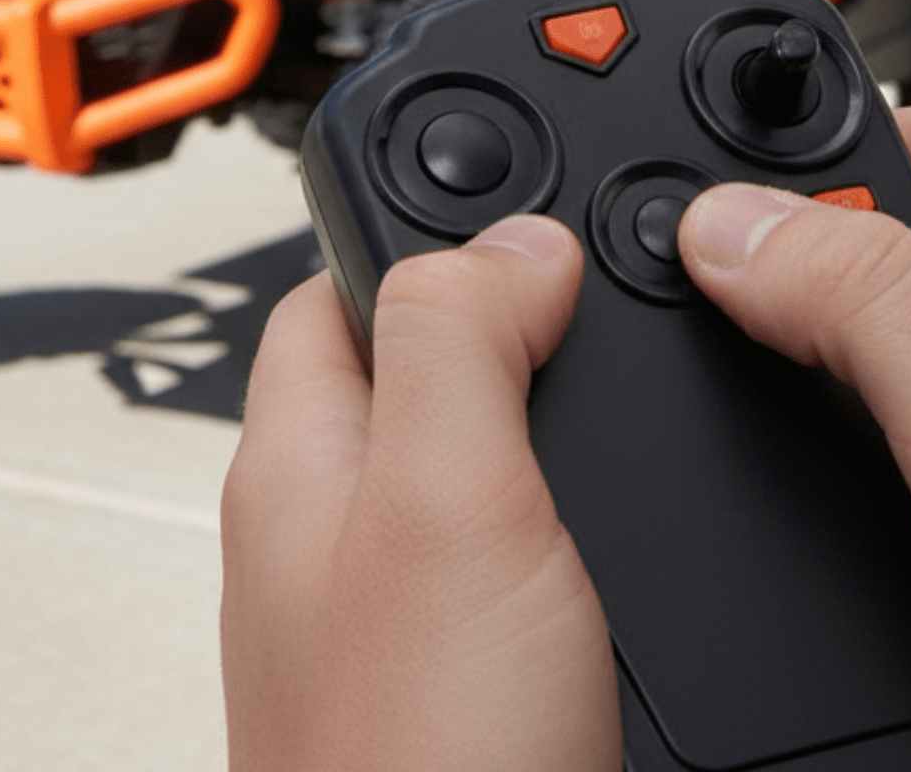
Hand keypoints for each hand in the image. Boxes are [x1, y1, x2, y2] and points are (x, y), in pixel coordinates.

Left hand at [220, 217, 619, 771]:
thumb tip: (513, 238)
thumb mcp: (443, 502)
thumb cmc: (413, 767)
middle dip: (500, 314)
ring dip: (539, 416)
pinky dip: (567, 519)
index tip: (522, 197)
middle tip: (586, 284)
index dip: (423, 225)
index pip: (331, 286)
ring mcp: (390, 618)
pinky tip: (611, 535)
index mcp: (298, 465)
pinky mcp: (462, 685)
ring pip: (466, 464)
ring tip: (608, 384)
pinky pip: (508, 556)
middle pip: (407, 368)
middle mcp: (331, 538)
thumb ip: (459, 343)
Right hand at [680, 106, 910, 771]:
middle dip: (804, 250)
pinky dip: (866, 423)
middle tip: (721, 295)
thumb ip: (855, 299)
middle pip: (908, 224)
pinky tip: (837, 463)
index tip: (713, 187)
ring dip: (828, 344)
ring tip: (764, 374)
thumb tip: (727, 221)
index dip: (811, 142)